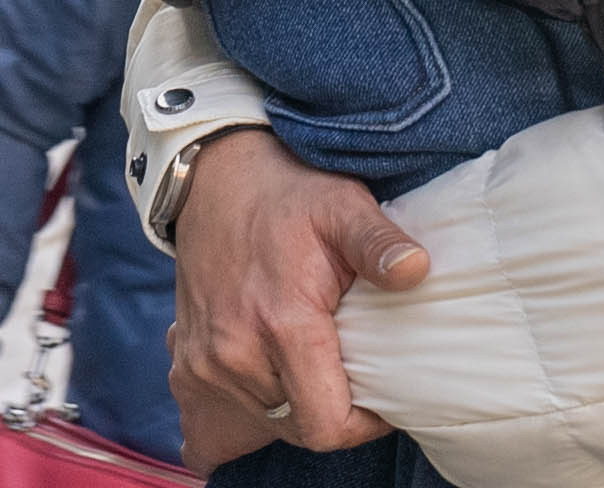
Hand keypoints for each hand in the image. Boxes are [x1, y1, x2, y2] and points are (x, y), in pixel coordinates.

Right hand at [169, 126, 429, 468]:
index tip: (383, 399)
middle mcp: (235, 356)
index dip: (363, 424)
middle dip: (332, 407)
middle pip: (298, 425)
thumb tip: (416, 270)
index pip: (326, 424)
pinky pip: (219, 420)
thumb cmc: (289, 194)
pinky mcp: (188, 364)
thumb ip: (378, 243)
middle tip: (354, 367)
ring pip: (265, 421)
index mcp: (282, 324)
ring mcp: (204, 365)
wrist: (218, 179)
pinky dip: (251, 408)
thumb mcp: (344, 205)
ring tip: (316, 359)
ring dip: (294, 402)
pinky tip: (272, 374)